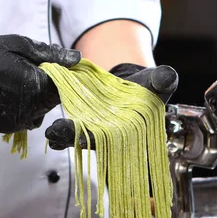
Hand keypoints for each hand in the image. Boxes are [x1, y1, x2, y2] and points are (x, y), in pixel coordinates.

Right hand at [0, 35, 80, 133]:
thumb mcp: (19, 46)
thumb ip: (51, 54)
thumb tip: (77, 59)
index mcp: (37, 87)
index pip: (65, 87)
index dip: (64, 77)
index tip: (56, 67)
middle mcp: (31, 109)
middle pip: (53, 100)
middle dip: (48, 86)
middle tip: (31, 69)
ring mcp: (18, 121)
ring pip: (40, 112)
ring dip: (37, 98)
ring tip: (18, 81)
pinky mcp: (6, 127)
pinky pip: (25, 118)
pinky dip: (23, 107)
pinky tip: (8, 93)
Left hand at [45, 63, 178, 149]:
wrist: (130, 83)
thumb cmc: (147, 86)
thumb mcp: (158, 80)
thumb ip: (163, 79)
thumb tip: (168, 76)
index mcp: (131, 131)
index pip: (118, 140)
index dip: (105, 139)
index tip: (88, 135)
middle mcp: (110, 135)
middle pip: (91, 141)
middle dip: (74, 138)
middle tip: (57, 133)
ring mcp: (95, 130)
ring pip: (76, 137)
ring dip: (62, 136)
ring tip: (50, 132)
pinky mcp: (81, 120)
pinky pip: (68, 128)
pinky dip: (58, 129)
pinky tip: (48, 128)